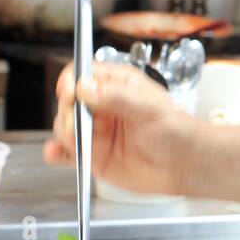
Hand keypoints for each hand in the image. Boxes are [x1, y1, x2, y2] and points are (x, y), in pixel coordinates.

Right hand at [43, 60, 194, 195]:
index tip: (69, 92)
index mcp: (117, 85)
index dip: (72, 81)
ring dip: (63, 133)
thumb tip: (85, 88)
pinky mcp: (93, 155)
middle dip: (68, 112)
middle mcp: (103, 106)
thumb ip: (116, 97)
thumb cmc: (176, 130)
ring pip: (65, 126)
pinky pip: (67, 152)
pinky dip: (57, 152)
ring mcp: (97, 131)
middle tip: (77, 124)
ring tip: (75, 141)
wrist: (184, 165)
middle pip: (69, 101)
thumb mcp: (148, 108)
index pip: (83, 74)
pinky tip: (55, 154)